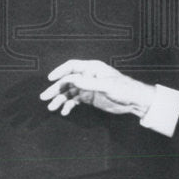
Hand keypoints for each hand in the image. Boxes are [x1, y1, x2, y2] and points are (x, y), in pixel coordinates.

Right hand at [40, 59, 155, 117]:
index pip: (72, 67)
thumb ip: (88, 83)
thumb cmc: (123, 88)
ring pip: (69, 92)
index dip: (60, 71)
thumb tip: (71, 79)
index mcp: (91, 68)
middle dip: (55, 89)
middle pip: (67, 81)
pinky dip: (68, 105)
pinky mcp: (89, 98)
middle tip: (44, 97)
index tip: (50, 79)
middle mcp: (87, 76)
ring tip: (52, 107)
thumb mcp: (106, 85)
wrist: (134, 101)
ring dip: (60, 99)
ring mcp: (87, 87)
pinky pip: (74, 100)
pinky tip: (64, 112)